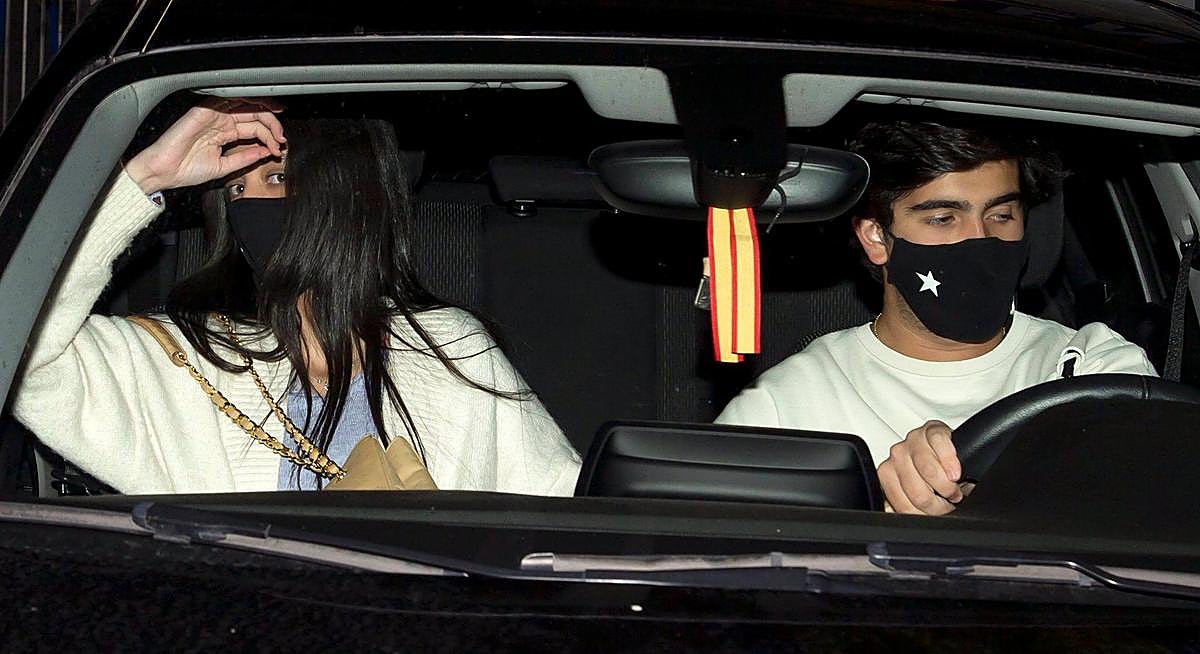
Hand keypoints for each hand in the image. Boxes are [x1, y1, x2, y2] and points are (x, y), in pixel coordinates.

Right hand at [124, 98, 285, 194]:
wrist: (164, 173)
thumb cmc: (185, 170)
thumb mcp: (224, 167)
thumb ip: (245, 158)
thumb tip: (265, 152)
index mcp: (225, 133)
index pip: (254, 128)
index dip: (270, 137)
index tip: (278, 149)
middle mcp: (220, 122)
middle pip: (253, 114)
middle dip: (272, 125)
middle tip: (281, 139)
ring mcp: (212, 115)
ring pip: (244, 104)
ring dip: (264, 114)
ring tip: (276, 130)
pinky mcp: (202, 111)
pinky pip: (227, 101)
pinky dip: (245, 105)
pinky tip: (258, 114)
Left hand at [877, 420, 963, 514]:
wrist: (948, 449)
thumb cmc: (932, 475)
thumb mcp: (916, 494)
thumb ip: (906, 507)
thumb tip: (905, 523)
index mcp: (888, 474)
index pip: (903, 505)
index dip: (925, 515)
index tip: (936, 515)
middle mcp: (897, 456)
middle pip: (917, 492)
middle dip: (939, 505)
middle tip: (948, 503)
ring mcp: (913, 440)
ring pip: (928, 471)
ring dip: (947, 487)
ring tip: (954, 490)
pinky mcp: (932, 429)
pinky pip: (940, 446)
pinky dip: (950, 463)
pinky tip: (955, 472)